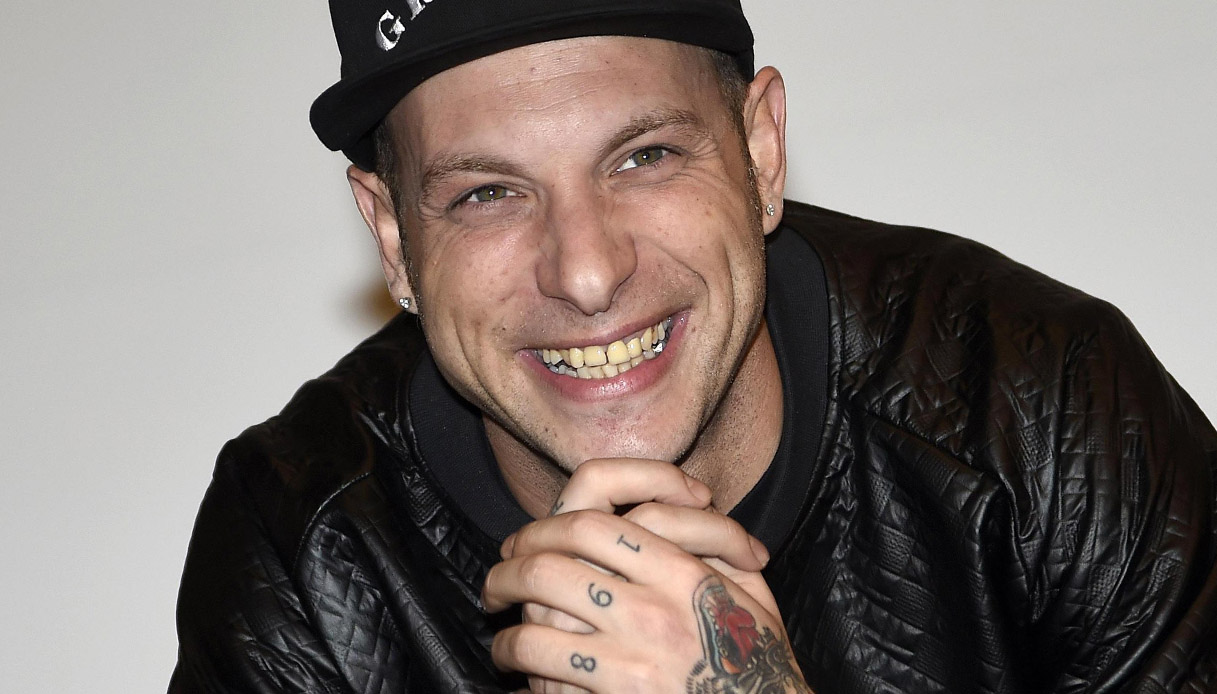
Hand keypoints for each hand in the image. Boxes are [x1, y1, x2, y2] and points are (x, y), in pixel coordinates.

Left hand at [482, 459, 810, 692]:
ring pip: (536, 615)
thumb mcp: (754, 596)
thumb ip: (713, 549)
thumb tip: (656, 516)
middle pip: (552, 561)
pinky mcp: (618, 693)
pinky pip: (545, 665)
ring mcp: (632, 655)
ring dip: (507, 623)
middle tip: (495, 583)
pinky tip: (516, 665)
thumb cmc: (760, 663)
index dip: (545, 526)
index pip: (594, 519)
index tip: (526, 543)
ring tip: (500, 631)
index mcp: (683, 573)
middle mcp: (653, 607)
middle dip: (510, 568)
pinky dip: (519, 660)